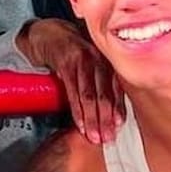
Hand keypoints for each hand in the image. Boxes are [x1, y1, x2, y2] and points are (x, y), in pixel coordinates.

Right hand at [16, 18, 123, 143]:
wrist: (51, 34)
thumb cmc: (74, 53)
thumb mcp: (92, 63)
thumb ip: (103, 82)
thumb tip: (113, 112)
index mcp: (108, 60)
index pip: (117, 88)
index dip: (119, 109)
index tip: (119, 127)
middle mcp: (98, 58)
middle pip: (104, 94)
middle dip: (106, 119)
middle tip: (108, 138)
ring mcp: (82, 60)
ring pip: (89, 95)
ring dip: (92, 119)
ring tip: (94, 136)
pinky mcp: (65, 63)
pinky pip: (72, 91)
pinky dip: (77, 111)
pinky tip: (80, 124)